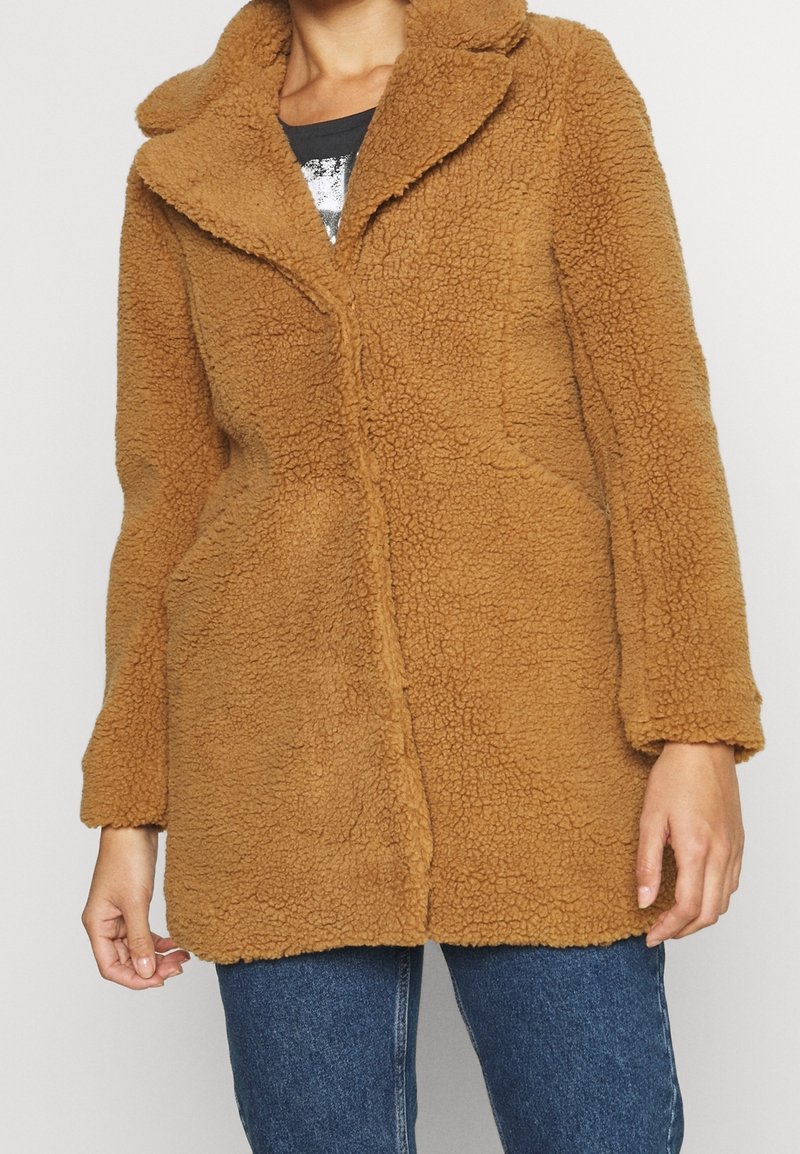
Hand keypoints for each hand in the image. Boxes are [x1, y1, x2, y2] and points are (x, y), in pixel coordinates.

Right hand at [81, 824, 190, 987]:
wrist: (134, 827)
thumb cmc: (127, 858)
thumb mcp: (136, 902)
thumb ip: (140, 938)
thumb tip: (145, 971)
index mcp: (97, 925)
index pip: (111, 967)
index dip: (134, 979)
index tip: (159, 980)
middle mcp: (105, 924)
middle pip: (126, 960)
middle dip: (152, 967)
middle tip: (178, 967)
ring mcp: (119, 916)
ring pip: (137, 948)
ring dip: (158, 956)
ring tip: (182, 958)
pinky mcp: (133, 906)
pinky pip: (143, 934)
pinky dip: (159, 941)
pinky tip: (175, 944)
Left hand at [636, 741, 744, 946]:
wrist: (703, 749)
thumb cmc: (674, 777)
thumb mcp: (649, 819)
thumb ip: (646, 864)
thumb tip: (643, 901)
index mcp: (696, 849)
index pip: (687, 908)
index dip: (667, 929)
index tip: (649, 935)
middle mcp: (721, 854)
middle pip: (710, 913)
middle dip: (684, 930)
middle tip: (659, 931)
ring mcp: (734, 849)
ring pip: (724, 901)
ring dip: (701, 917)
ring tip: (674, 918)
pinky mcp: (738, 842)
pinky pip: (731, 883)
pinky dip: (715, 898)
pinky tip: (695, 893)